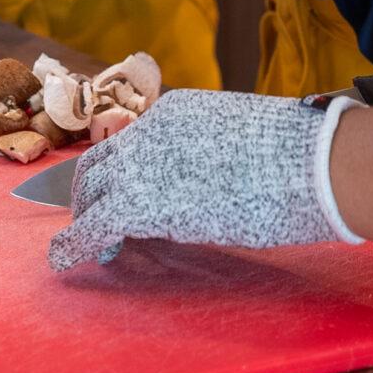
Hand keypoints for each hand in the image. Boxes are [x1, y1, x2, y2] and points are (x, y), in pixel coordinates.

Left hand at [48, 91, 349, 271]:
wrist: (306, 164)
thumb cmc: (295, 154)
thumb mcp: (240, 137)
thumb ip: (210, 150)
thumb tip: (204, 177)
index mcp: (175, 111)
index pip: (134, 139)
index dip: (125, 168)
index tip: (124, 186)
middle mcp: (149, 131)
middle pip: (100, 162)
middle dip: (92, 190)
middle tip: (96, 215)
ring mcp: (140, 165)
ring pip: (90, 190)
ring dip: (85, 216)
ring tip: (89, 242)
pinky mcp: (137, 204)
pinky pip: (90, 227)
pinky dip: (71, 245)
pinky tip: (65, 260)